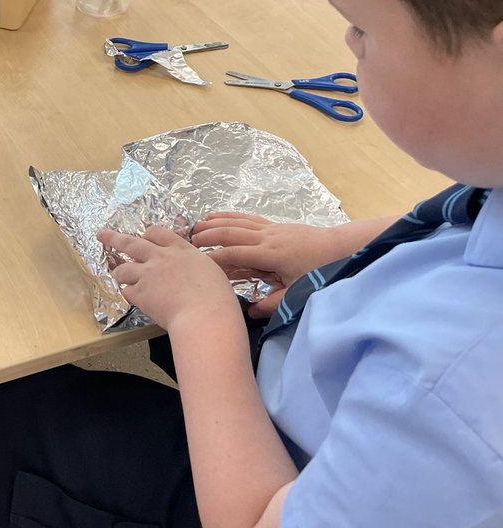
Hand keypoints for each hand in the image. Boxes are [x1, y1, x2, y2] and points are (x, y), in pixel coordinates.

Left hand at [98, 227, 241, 332]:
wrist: (204, 316)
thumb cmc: (216, 297)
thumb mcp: (211, 271)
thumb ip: (195, 266)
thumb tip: (191, 270)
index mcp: (181, 250)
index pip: (158, 233)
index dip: (148, 234)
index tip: (143, 235)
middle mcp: (160, 258)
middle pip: (132, 243)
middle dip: (114, 238)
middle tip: (101, 234)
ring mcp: (147, 275)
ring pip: (124, 268)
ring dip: (119, 271)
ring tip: (117, 273)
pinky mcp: (140, 294)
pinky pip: (127, 291)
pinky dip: (129, 294)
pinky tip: (132, 297)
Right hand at [190, 213, 350, 317]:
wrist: (341, 247)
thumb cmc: (320, 271)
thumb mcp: (298, 293)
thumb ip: (273, 303)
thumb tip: (249, 311)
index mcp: (269, 255)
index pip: (233, 255)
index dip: (213, 260)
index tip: (195, 267)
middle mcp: (266, 237)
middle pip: (229, 233)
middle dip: (206, 237)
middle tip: (186, 244)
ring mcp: (269, 229)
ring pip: (235, 222)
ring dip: (213, 224)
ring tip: (194, 227)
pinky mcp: (273, 226)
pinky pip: (246, 218)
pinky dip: (228, 216)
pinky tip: (215, 216)